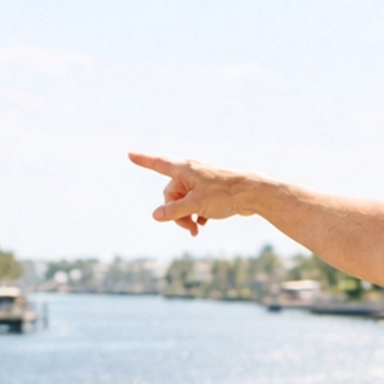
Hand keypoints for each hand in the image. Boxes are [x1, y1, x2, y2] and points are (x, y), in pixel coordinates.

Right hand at [127, 153, 256, 237]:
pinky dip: (196, 215)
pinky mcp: (210, 192)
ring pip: (183, 202)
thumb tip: (156, 215)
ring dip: (185, 217)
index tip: (129, 153)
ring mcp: (201, 182)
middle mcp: (191, 173)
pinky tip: (204, 224)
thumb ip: (174, 211)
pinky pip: (194, 204)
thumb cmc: (225, 195)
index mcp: (185, 170)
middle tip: (188, 228)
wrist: (254, 194)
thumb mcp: (196, 205)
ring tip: (196, 230)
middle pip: (171, 194)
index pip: (158, 164)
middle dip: (175, 213)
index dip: (143, 160)